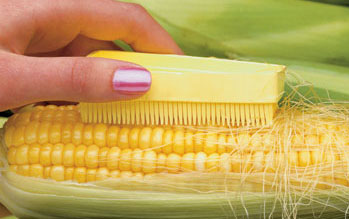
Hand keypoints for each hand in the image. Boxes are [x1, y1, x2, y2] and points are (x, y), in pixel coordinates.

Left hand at [0, 0, 182, 110]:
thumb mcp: (13, 77)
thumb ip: (74, 79)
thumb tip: (139, 82)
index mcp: (54, 8)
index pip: (127, 19)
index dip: (160, 44)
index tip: (182, 75)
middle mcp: (52, 18)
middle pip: (112, 40)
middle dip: (137, 71)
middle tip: (157, 106)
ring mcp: (38, 37)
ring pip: (90, 59)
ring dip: (108, 88)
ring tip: (124, 119)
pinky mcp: (27, 55)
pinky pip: (68, 71)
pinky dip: (81, 93)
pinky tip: (84, 115)